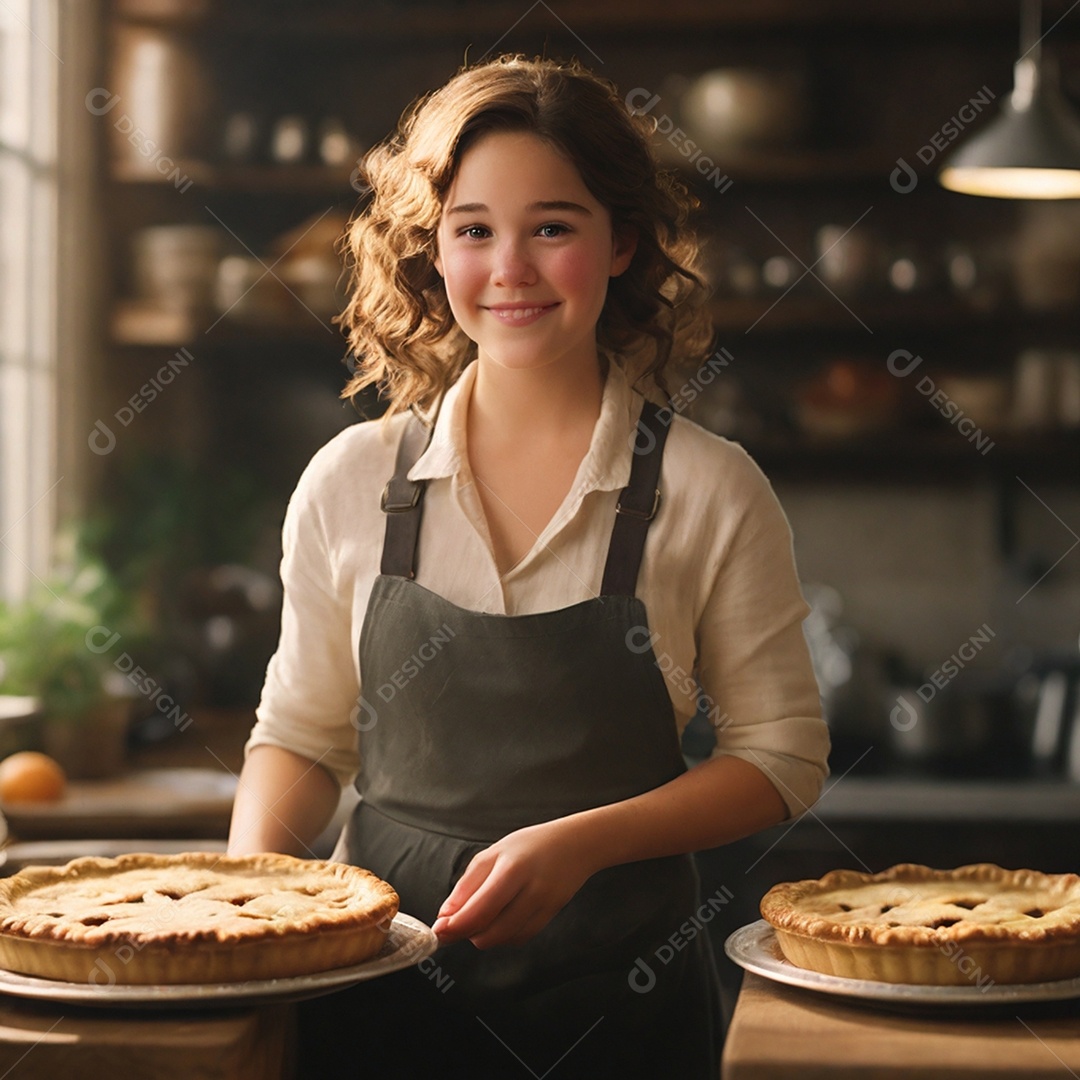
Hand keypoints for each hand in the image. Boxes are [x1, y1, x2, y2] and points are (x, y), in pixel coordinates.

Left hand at [431, 819, 598, 949]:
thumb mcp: (493, 854)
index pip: (478, 910)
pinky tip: (499, 919)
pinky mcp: (550, 918)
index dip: (454, 927)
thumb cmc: (530, 845)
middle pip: (490, 932)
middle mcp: (530, 892)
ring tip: (479, 916)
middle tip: (456, 922)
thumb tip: (446, 916)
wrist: (575, 845)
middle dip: (466, 933)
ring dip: (483, 935)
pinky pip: (518, 939)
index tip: (438, 931)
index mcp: (512, 870)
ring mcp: (543, 907)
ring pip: (502, 940)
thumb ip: (467, 885)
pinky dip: (502, 936)